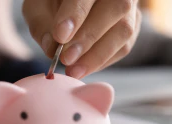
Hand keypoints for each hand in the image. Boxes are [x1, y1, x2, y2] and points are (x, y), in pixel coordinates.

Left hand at [23, 0, 141, 78]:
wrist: (71, 4)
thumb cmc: (52, 3)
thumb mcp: (38, 6)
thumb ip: (41, 23)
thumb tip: (51, 47)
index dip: (76, 14)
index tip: (60, 35)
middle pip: (116, 8)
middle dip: (89, 37)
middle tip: (66, 58)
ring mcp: (130, 6)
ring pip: (124, 30)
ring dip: (97, 55)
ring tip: (73, 70)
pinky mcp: (133, 24)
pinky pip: (124, 46)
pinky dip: (103, 61)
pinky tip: (83, 68)